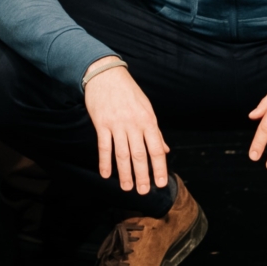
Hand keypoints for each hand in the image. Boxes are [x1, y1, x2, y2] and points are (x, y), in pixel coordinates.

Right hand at [83, 65, 169, 194]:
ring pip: (122, 154)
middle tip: (143, 191)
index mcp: (148, 121)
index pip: (156, 149)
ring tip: (127, 188)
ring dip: (125, 173)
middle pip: (139, 155)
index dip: (160, 168)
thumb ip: (155, 131)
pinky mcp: (101, 123)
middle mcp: (134, 124)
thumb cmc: (128, 92)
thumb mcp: (146, 108)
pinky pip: (104, 146)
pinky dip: (104, 162)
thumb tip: (165, 150)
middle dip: (142, 176)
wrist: (105, 74)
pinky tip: (105, 174)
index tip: (161, 183)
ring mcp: (117, 124)